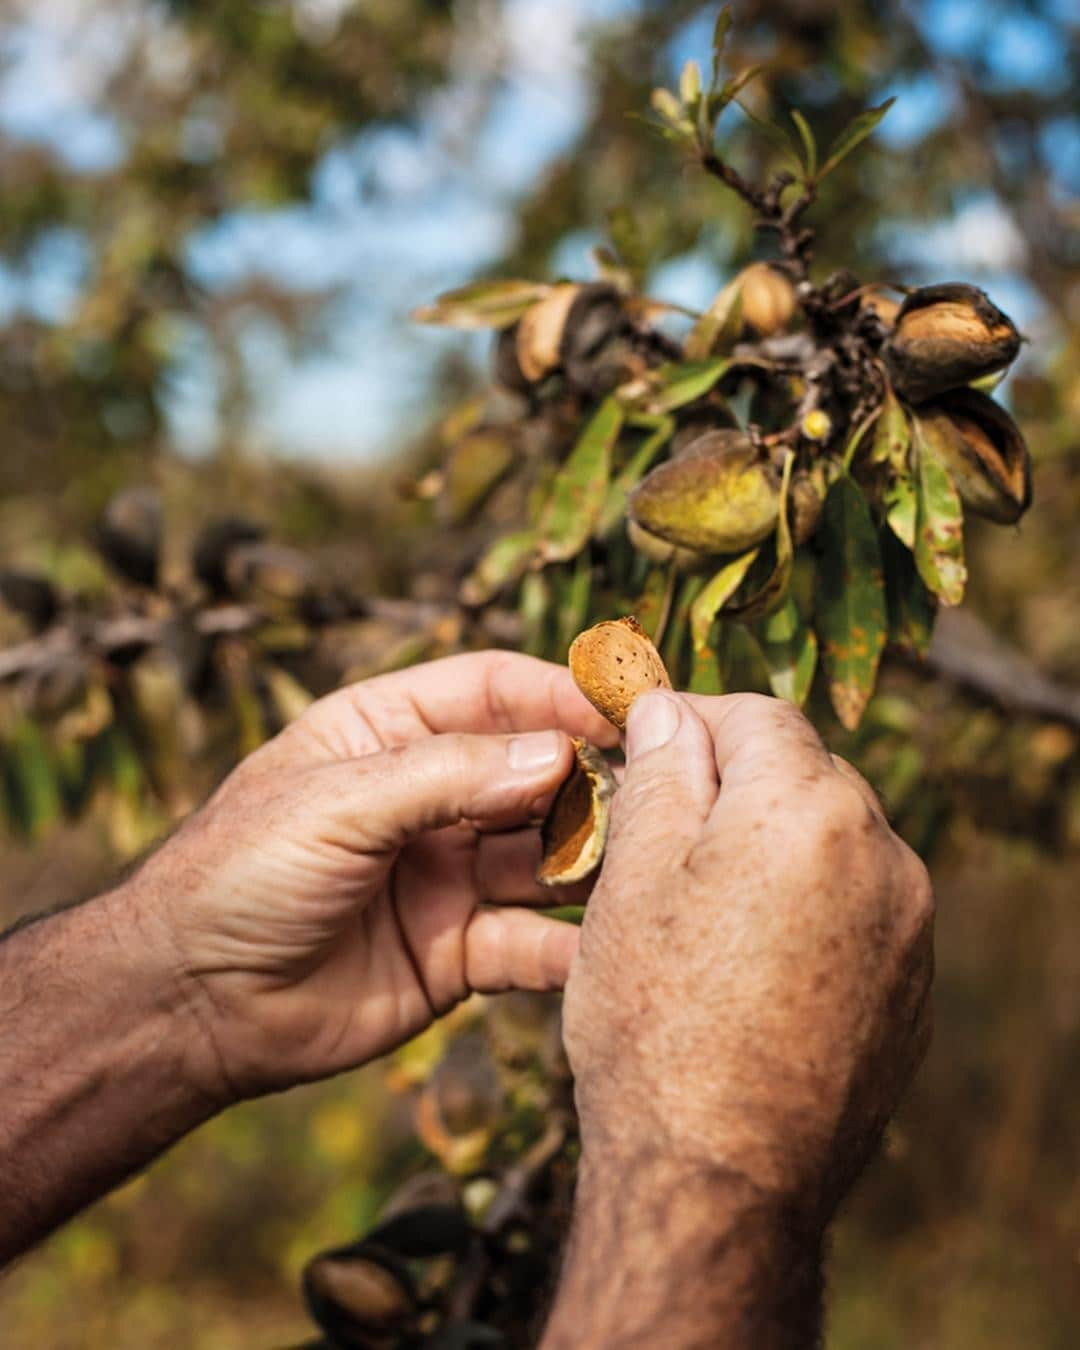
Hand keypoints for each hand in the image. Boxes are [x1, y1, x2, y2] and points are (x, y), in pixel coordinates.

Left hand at [121, 652, 615, 1103]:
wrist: (188, 1006)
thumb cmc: (237, 875)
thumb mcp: (336, 803)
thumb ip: (447, 776)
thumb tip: (557, 754)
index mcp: (387, 734)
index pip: (492, 691)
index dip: (558, 693)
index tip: (624, 709)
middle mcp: (427, 800)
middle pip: (533, 772)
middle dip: (590, 779)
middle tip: (653, 790)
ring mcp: (447, 875)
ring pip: (545, 857)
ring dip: (593, 859)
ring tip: (644, 863)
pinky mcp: (458, 952)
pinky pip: (531, 944)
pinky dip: (572, 948)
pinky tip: (611, 949)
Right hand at [545, 690, 932, 1347]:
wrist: (718, 1184)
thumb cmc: (656, 1023)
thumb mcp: (633, 878)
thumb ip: (662, 773)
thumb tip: (671, 711)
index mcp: (810, 809)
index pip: (758, 717)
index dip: (696, 719)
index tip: (649, 745)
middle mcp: (883, 856)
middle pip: (805, 776)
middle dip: (737, 784)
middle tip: (663, 827)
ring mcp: (909, 928)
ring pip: (833, 843)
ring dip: (774, 846)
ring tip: (703, 905)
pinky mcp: (912, 990)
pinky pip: (858, 910)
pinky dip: (808, 907)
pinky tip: (750, 962)